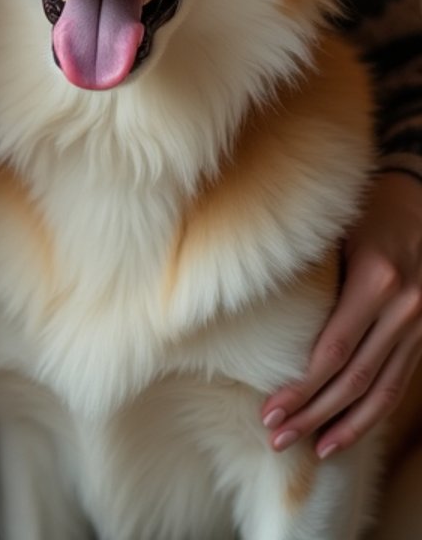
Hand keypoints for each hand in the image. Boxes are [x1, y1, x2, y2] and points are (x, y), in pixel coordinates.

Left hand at [261, 171, 421, 458]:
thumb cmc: (369, 207)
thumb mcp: (339, 227)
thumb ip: (311, 267)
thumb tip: (251, 296)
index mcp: (377, 278)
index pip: (334, 349)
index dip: (302, 386)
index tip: (269, 410)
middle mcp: (403, 308)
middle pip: (353, 378)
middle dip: (313, 412)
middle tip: (276, 435)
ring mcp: (418, 327)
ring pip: (379, 391)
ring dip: (343, 425)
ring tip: (309, 448)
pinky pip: (396, 384)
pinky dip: (371, 414)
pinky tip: (345, 434)